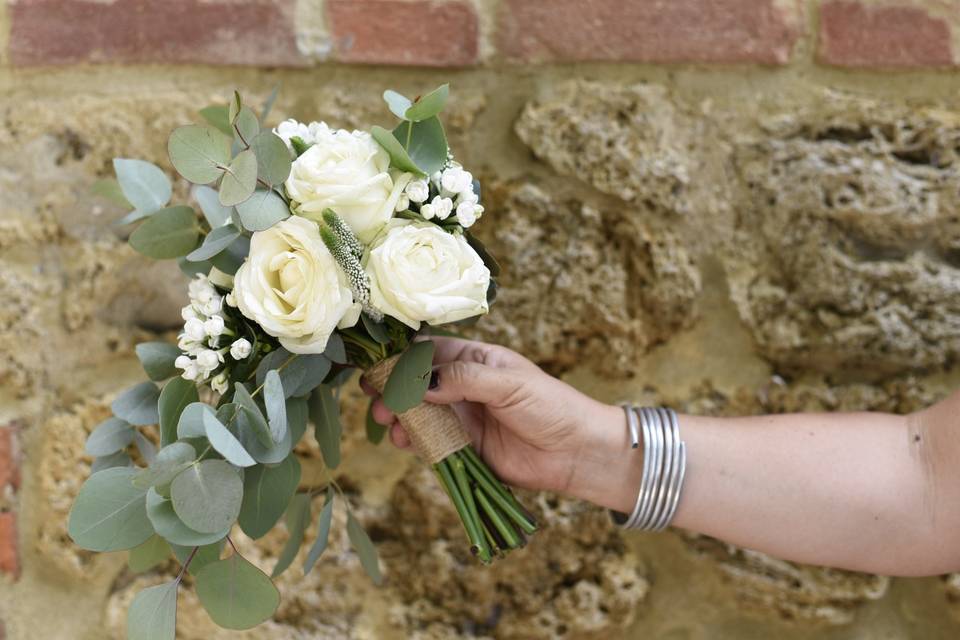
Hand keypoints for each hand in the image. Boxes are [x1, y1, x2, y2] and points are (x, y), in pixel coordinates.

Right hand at [361, 338, 640, 512]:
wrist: (578, 453)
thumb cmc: (551, 407)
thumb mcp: (509, 383)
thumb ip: (464, 379)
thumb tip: (422, 381)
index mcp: (477, 360)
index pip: (431, 352)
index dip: (401, 358)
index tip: (375, 367)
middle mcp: (466, 386)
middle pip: (418, 384)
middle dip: (393, 390)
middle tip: (373, 399)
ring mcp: (464, 417)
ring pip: (420, 414)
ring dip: (400, 417)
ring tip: (387, 422)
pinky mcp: (465, 448)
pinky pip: (432, 442)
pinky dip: (414, 441)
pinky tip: (404, 440)